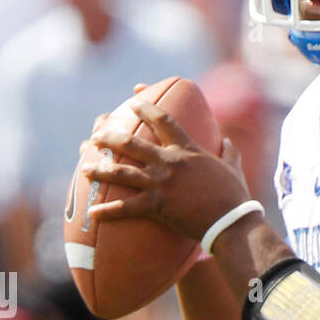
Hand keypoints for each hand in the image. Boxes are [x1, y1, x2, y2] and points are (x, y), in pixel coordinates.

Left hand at [81, 98, 254, 244]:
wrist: (231, 221)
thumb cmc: (235, 196)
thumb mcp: (233, 168)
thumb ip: (229, 152)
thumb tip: (227, 141)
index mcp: (187, 150)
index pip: (163, 120)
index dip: (146, 107)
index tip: (134, 98)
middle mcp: (169, 162)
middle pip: (132, 143)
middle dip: (110, 137)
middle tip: (96, 136)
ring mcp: (161, 183)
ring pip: (123, 172)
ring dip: (101, 170)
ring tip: (85, 170)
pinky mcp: (157, 205)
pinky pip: (126, 208)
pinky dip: (108, 211)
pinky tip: (92, 213)